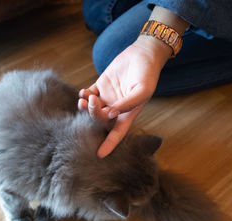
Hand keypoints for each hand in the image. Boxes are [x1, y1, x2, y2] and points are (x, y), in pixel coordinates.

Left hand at [78, 35, 171, 157]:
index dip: (109, 145)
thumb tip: (110, 114)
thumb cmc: (147, 74)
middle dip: (94, 114)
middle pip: (100, 119)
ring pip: (92, 109)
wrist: (143, 54)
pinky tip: (84, 92)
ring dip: (85, 107)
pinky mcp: (101, 85)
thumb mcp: (142, 90)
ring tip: (84, 98)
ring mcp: (107, 97)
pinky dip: (84, 95)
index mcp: (128, 113)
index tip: (100, 155)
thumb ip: (127, 103)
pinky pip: (89, 94)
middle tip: (92, 102)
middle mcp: (116, 108)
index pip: (117, 134)